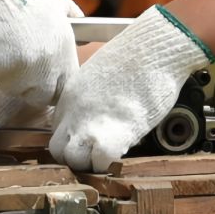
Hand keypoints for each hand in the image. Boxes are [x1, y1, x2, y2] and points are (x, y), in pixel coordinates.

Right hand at [0, 0, 80, 126]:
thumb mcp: (58, 0)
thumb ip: (74, 21)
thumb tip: (85, 37)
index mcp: (60, 54)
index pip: (65, 87)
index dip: (58, 82)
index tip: (52, 74)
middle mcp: (39, 70)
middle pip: (41, 95)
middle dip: (37, 85)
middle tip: (28, 65)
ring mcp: (11, 74)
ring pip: (14, 88)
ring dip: (13, 77)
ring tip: (7, 48)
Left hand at [49, 7, 212, 172]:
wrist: (155, 49)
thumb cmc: (138, 55)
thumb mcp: (103, 74)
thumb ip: (95, 97)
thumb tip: (104, 112)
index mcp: (71, 94)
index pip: (60, 129)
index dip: (76, 138)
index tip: (93, 139)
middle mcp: (72, 111)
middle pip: (59, 149)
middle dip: (77, 156)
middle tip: (100, 152)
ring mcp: (87, 125)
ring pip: (72, 160)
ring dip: (91, 163)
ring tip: (112, 153)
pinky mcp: (108, 137)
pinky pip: (98, 165)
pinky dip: (109, 165)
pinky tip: (123, 151)